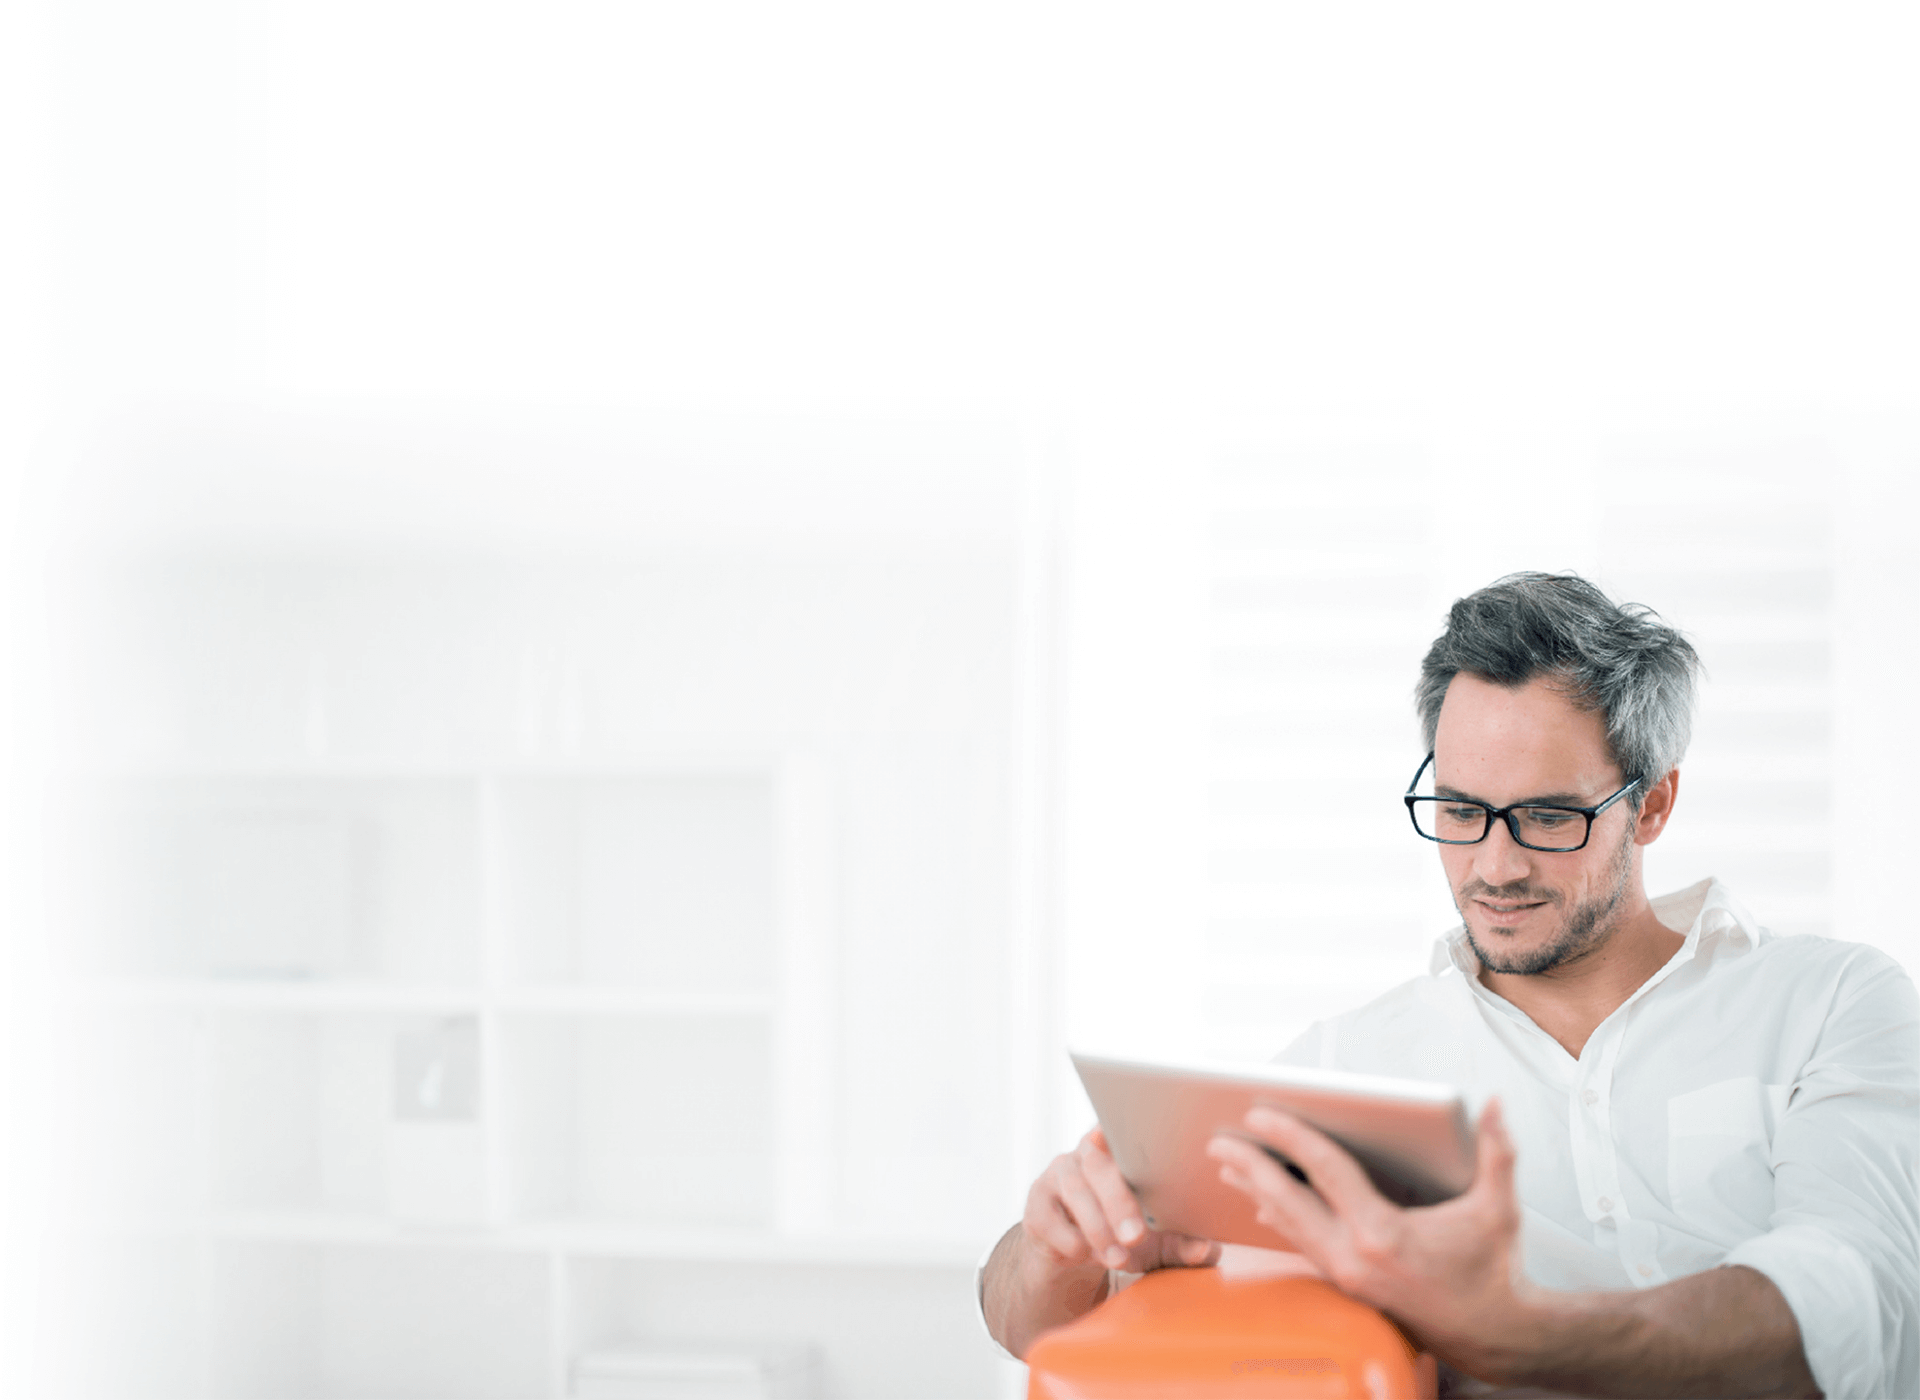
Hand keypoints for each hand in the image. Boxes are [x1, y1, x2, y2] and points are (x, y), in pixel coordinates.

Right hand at [1024, 1126, 1221, 1274]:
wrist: (1073, 1253)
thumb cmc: (1122, 1233)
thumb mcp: (1156, 1243)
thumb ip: (1180, 1244)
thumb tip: (1206, 1249)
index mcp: (1124, 1148)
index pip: (1126, 1130)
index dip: (1129, 1136)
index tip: (1138, 1150)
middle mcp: (1088, 1152)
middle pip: (1099, 1165)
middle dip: (1118, 1202)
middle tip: (1136, 1236)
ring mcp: (1058, 1173)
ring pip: (1075, 1189)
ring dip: (1097, 1226)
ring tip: (1118, 1258)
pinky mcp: (1037, 1201)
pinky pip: (1049, 1216)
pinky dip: (1070, 1239)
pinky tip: (1084, 1254)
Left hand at [1206, 1100, 1531, 1371]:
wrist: (1494, 1335)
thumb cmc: (1495, 1270)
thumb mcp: (1499, 1207)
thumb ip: (1498, 1151)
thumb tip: (1498, 1104)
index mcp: (1384, 1233)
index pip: (1325, 1171)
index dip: (1290, 1137)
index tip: (1259, 1113)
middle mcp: (1355, 1256)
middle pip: (1287, 1201)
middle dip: (1250, 1166)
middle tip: (1219, 1140)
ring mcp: (1346, 1275)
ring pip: (1288, 1226)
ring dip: (1256, 1191)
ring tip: (1227, 1164)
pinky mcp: (1347, 1285)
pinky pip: (1301, 1245)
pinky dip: (1278, 1219)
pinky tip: (1261, 1205)